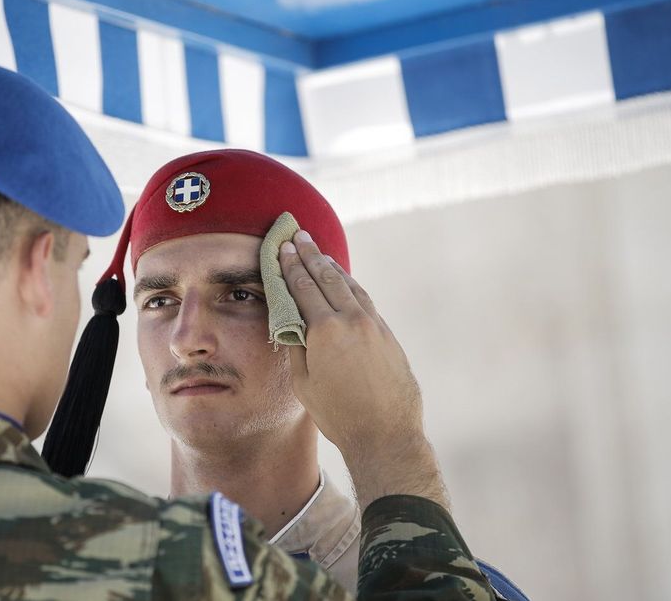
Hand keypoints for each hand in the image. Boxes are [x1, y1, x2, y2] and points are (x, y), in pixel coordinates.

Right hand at [279, 231, 447, 508]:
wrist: (386, 434)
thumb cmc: (338, 414)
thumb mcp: (303, 383)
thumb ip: (296, 347)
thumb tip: (291, 322)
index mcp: (326, 330)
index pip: (303, 288)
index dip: (291, 266)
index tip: (282, 248)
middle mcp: (352, 320)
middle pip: (328, 278)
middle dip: (311, 255)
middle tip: (299, 236)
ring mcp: (375, 325)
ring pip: (351, 286)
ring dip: (334, 268)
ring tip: (321, 254)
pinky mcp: (388, 336)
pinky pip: (366, 302)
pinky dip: (352, 287)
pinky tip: (346, 284)